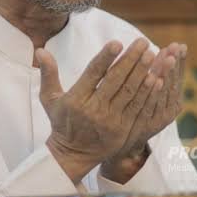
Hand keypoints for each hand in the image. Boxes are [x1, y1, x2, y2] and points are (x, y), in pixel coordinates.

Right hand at [36, 38, 170, 183]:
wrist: (73, 155)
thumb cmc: (61, 122)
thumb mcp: (49, 99)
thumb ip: (48, 74)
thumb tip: (40, 50)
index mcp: (76, 99)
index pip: (93, 74)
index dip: (105, 58)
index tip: (117, 42)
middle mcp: (94, 110)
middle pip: (116, 80)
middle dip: (131, 59)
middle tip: (143, 42)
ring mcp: (110, 120)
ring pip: (130, 92)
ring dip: (143, 71)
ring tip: (152, 54)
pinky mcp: (124, 129)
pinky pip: (138, 107)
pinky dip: (148, 92)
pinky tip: (157, 78)